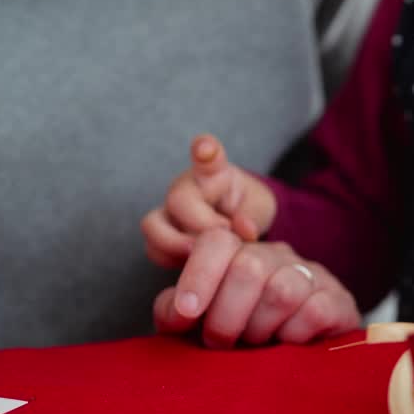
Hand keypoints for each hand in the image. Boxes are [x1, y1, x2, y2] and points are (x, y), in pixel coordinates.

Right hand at [142, 134, 277, 268]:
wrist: (235, 223)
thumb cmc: (247, 209)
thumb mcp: (260, 210)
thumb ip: (252, 218)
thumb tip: (244, 230)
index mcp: (213, 173)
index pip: (208, 159)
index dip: (205, 151)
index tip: (206, 148)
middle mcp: (185, 187)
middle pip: (177, 202)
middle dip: (200, 228)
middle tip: (225, 239)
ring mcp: (168, 210)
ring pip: (153, 226)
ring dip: (177, 247)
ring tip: (204, 257)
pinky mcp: (161, 234)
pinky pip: (154, 249)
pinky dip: (172, 261)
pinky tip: (194, 265)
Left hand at [153, 229, 358, 347]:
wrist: (304, 355)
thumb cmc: (245, 334)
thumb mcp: (204, 322)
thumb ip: (177, 312)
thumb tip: (174, 310)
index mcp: (240, 253)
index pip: (217, 241)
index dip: (198, 275)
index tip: (187, 312)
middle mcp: (277, 256)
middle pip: (248, 267)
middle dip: (226, 316)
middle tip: (221, 343)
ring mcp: (312, 276)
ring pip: (281, 291)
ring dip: (260, 328)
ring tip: (256, 344)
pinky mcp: (338, 301)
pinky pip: (314, 312)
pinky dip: (294, 335)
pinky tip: (288, 345)